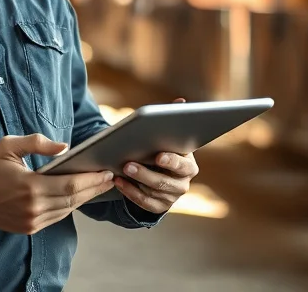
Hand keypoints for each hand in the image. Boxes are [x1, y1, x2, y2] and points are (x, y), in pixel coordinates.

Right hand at [0, 133, 115, 234]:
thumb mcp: (9, 145)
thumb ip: (37, 143)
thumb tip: (64, 147)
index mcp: (30, 186)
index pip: (71, 185)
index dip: (91, 180)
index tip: (107, 172)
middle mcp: (33, 207)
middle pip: (74, 199)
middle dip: (94, 188)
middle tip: (110, 178)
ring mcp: (32, 220)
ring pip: (67, 210)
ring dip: (85, 198)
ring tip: (99, 186)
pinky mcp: (29, 228)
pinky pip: (57, 217)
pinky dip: (70, 206)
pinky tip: (79, 196)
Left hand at [114, 97, 199, 213]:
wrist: (159, 173)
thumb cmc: (161, 149)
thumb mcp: (167, 136)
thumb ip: (173, 120)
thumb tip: (181, 102)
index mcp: (188, 165)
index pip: (183, 165)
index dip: (171, 161)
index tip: (158, 156)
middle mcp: (183, 183)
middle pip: (165, 182)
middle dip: (145, 173)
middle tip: (128, 164)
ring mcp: (172, 197)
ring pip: (153, 192)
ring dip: (135, 182)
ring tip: (119, 171)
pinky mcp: (160, 206)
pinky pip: (145, 203)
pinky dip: (130, 193)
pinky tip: (118, 182)